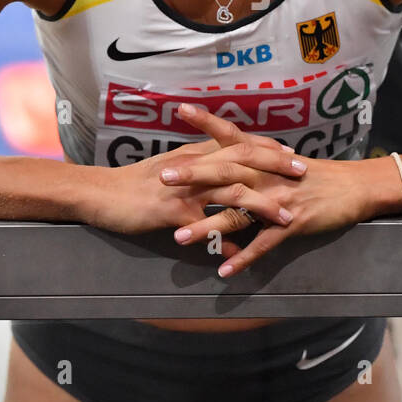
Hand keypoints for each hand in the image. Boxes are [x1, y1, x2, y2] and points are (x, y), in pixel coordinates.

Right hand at [83, 104, 306, 236]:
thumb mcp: (168, 170)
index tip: (291, 154)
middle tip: (303, 173)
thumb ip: (194, 170)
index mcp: (195, 155)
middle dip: (276, 167)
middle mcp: (194, 167)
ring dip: (263, 205)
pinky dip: (226, 242)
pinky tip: (241, 256)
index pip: (237, 144)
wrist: (98, 194)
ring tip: (287, 218)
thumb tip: (217, 176)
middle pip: (243, 159)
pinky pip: (206, 228)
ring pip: (232, 191)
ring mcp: (185, 189)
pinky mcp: (172, 212)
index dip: (266, 148)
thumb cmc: (133, 184)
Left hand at [164, 105, 387, 277]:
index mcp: (265, 157)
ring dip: (207, 226)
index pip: (232, 135)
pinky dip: (243, 258)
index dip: (207, 121)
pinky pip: (263, 244)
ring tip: (179, 238)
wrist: (355, 188)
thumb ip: (257, 158)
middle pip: (226, 172)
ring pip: (237, 212)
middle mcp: (268, 174)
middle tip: (162, 177)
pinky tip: (224, 270)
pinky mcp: (291, 224)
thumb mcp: (285, 161)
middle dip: (193, 176)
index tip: (181, 110)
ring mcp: (278, 200)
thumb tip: (228, 153)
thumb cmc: (317, 174)